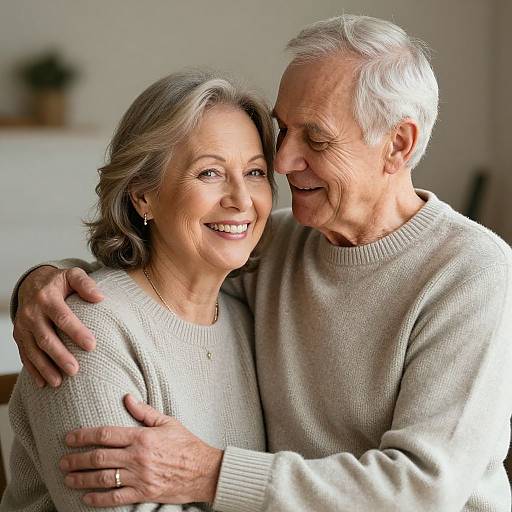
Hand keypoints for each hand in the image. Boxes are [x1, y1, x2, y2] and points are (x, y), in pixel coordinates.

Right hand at [13, 266, 102, 386]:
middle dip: (60, 356)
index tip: (92, 345)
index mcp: (47, 298)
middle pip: (46, 338)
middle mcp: (32, 313)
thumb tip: (100, 297)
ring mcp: (23, 326)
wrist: (32, 283)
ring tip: (59, 383)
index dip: (76, 332)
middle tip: (75, 370)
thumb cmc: (59, 282)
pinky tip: (43, 384)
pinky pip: (25, 355)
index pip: (63, 317)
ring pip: (33, 350)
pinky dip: (33, 370)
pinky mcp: (19, 336)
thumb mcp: (72, 275)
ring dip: (45, 368)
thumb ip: (85, 284)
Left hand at [60, 394, 223, 506]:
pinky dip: (98, 499)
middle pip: (99, 457)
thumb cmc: (186, 444)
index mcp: (142, 437)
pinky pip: (115, 498)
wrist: (204, 470)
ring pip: (103, 478)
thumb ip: (145, 411)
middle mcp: (137, 457)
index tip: (69, 438)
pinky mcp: (143, 494)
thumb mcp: (167, 422)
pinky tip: (86, 499)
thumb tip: (127, 397)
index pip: (106, 434)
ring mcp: (139, 477)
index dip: (84, 435)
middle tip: (62, 461)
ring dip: (82, 479)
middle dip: (77, 459)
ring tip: (68, 478)